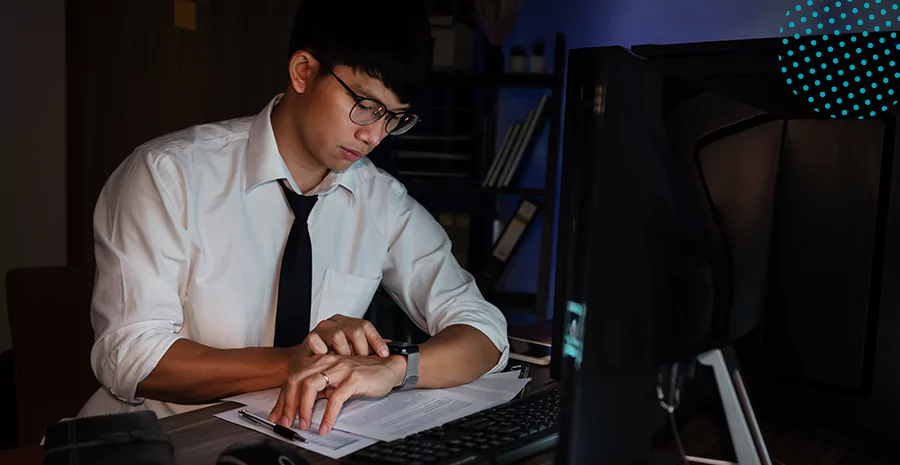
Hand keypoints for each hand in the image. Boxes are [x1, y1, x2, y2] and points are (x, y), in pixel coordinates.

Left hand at [267, 353, 406, 435]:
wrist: (389, 367)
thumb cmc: (364, 374)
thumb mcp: (337, 379)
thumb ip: (321, 388)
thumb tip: (302, 405)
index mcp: (322, 361)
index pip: (294, 378)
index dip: (283, 399)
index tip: (278, 416)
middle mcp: (328, 361)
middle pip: (298, 380)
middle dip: (288, 404)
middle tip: (287, 422)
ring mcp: (340, 368)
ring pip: (311, 386)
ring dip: (305, 409)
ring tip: (305, 424)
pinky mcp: (354, 378)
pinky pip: (335, 398)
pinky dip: (327, 415)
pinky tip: (325, 426)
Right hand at [304, 315, 388, 356]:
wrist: (307, 362)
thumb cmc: (332, 357)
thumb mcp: (354, 351)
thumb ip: (370, 348)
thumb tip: (393, 348)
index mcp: (348, 322)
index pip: (365, 326)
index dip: (376, 340)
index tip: (384, 354)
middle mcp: (336, 322)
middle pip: (355, 330)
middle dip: (361, 349)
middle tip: (362, 362)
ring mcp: (322, 328)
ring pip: (338, 335)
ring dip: (343, 352)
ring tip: (345, 363)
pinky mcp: (310, 337)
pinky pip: (319, 342)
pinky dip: (325, 353)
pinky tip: (329, 360)